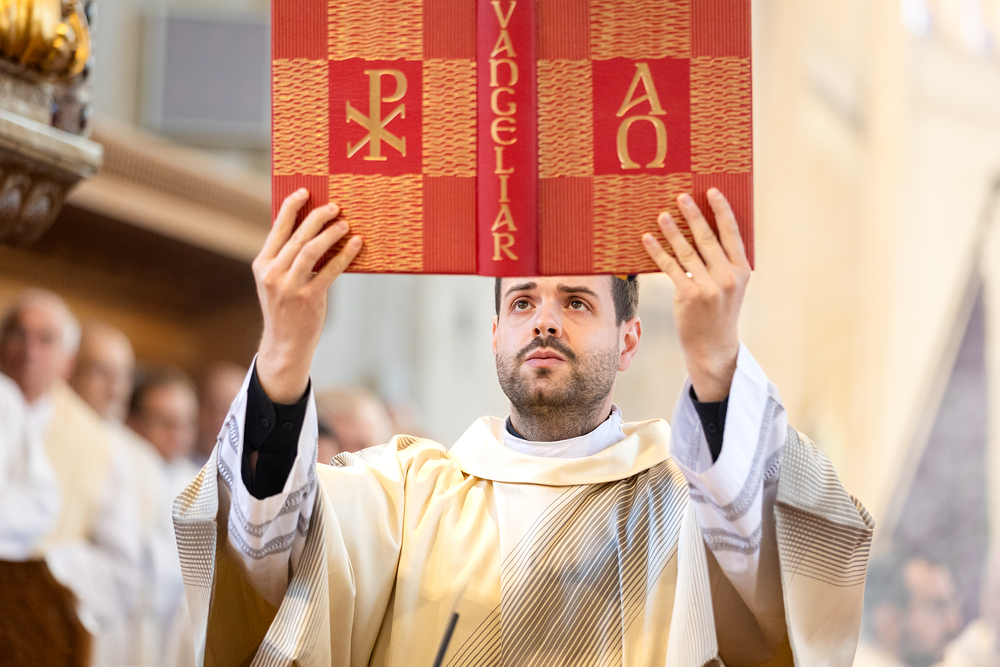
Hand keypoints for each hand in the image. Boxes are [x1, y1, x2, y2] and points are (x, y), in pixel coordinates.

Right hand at [252, 189, 361, 402]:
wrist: (285, 343)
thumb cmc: (286, 307)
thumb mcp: (277, 281)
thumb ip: (286, 258)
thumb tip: (311, 229)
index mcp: (263, 264)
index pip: (277, 229)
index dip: (291, 207)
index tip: (304, 192)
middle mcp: (273, 274)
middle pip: (297, 236)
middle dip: (317, 218)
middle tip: (334, 206)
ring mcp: (290, 287)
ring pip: (310, 251)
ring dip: (329, 233)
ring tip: (344, 223)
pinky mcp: (309, 299)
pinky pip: (329, 271)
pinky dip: (344, 256)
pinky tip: (355, 245)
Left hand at [642, 189, 750, 401]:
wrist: (713, 347)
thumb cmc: (719, 312)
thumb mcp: (731, 287)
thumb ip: (723, 262)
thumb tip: (705, 230)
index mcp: (742, 270)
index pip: (733, 233)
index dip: (722, 210)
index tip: (713, 191)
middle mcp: (728, 276)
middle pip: (708, 238)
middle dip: (694, 214)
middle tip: (681, 196)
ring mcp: (709, 287)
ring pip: (687, 251)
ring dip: (672, 230)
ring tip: (661, 214)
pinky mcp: (689, 295)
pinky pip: (670, 267)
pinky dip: (658, 251)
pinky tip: (647, 239)